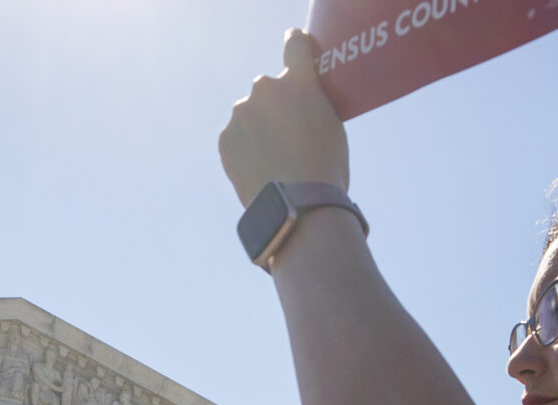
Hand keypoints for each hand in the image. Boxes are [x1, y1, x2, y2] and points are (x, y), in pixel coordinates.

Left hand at [219, 30, 347, 207]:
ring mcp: (242, 113)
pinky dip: (246, 150)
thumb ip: (313, 106)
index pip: (296, 45)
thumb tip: (303, 109)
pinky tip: (261, 170)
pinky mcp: (225, 138)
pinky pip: (236, 138)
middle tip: (289, 135)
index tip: (295, 46)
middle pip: (269, 89)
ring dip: (259, 129)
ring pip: (250, 116)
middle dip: (277, 106)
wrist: (297, 207)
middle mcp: (266, 89)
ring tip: (275, 161)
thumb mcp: (332, 128)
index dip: (297, 45)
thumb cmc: (325, 170)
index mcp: (299, 82)